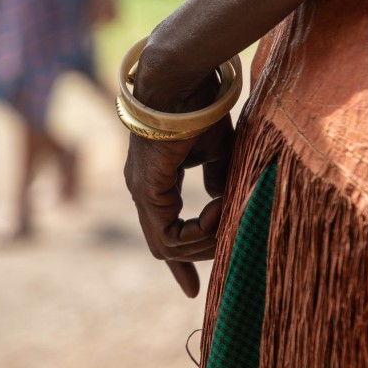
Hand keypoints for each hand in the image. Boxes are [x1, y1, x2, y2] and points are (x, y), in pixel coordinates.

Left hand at [124, 111, 233, 297]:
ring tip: (226, 216)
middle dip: (187, 263)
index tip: (192, 287)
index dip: (179, 260)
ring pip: (167, 244)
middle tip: (206, 274)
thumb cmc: (199, 109)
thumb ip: (216, 178)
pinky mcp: (147, 188)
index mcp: (154, 180)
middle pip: (162, 245)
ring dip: (203, 240)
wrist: (183, 81)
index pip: (163, 230)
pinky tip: (218, 212)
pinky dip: (197, 231)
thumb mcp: (214, 151)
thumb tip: (219, 198)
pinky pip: (169, 232)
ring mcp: (141, 190)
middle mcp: (142, 189)